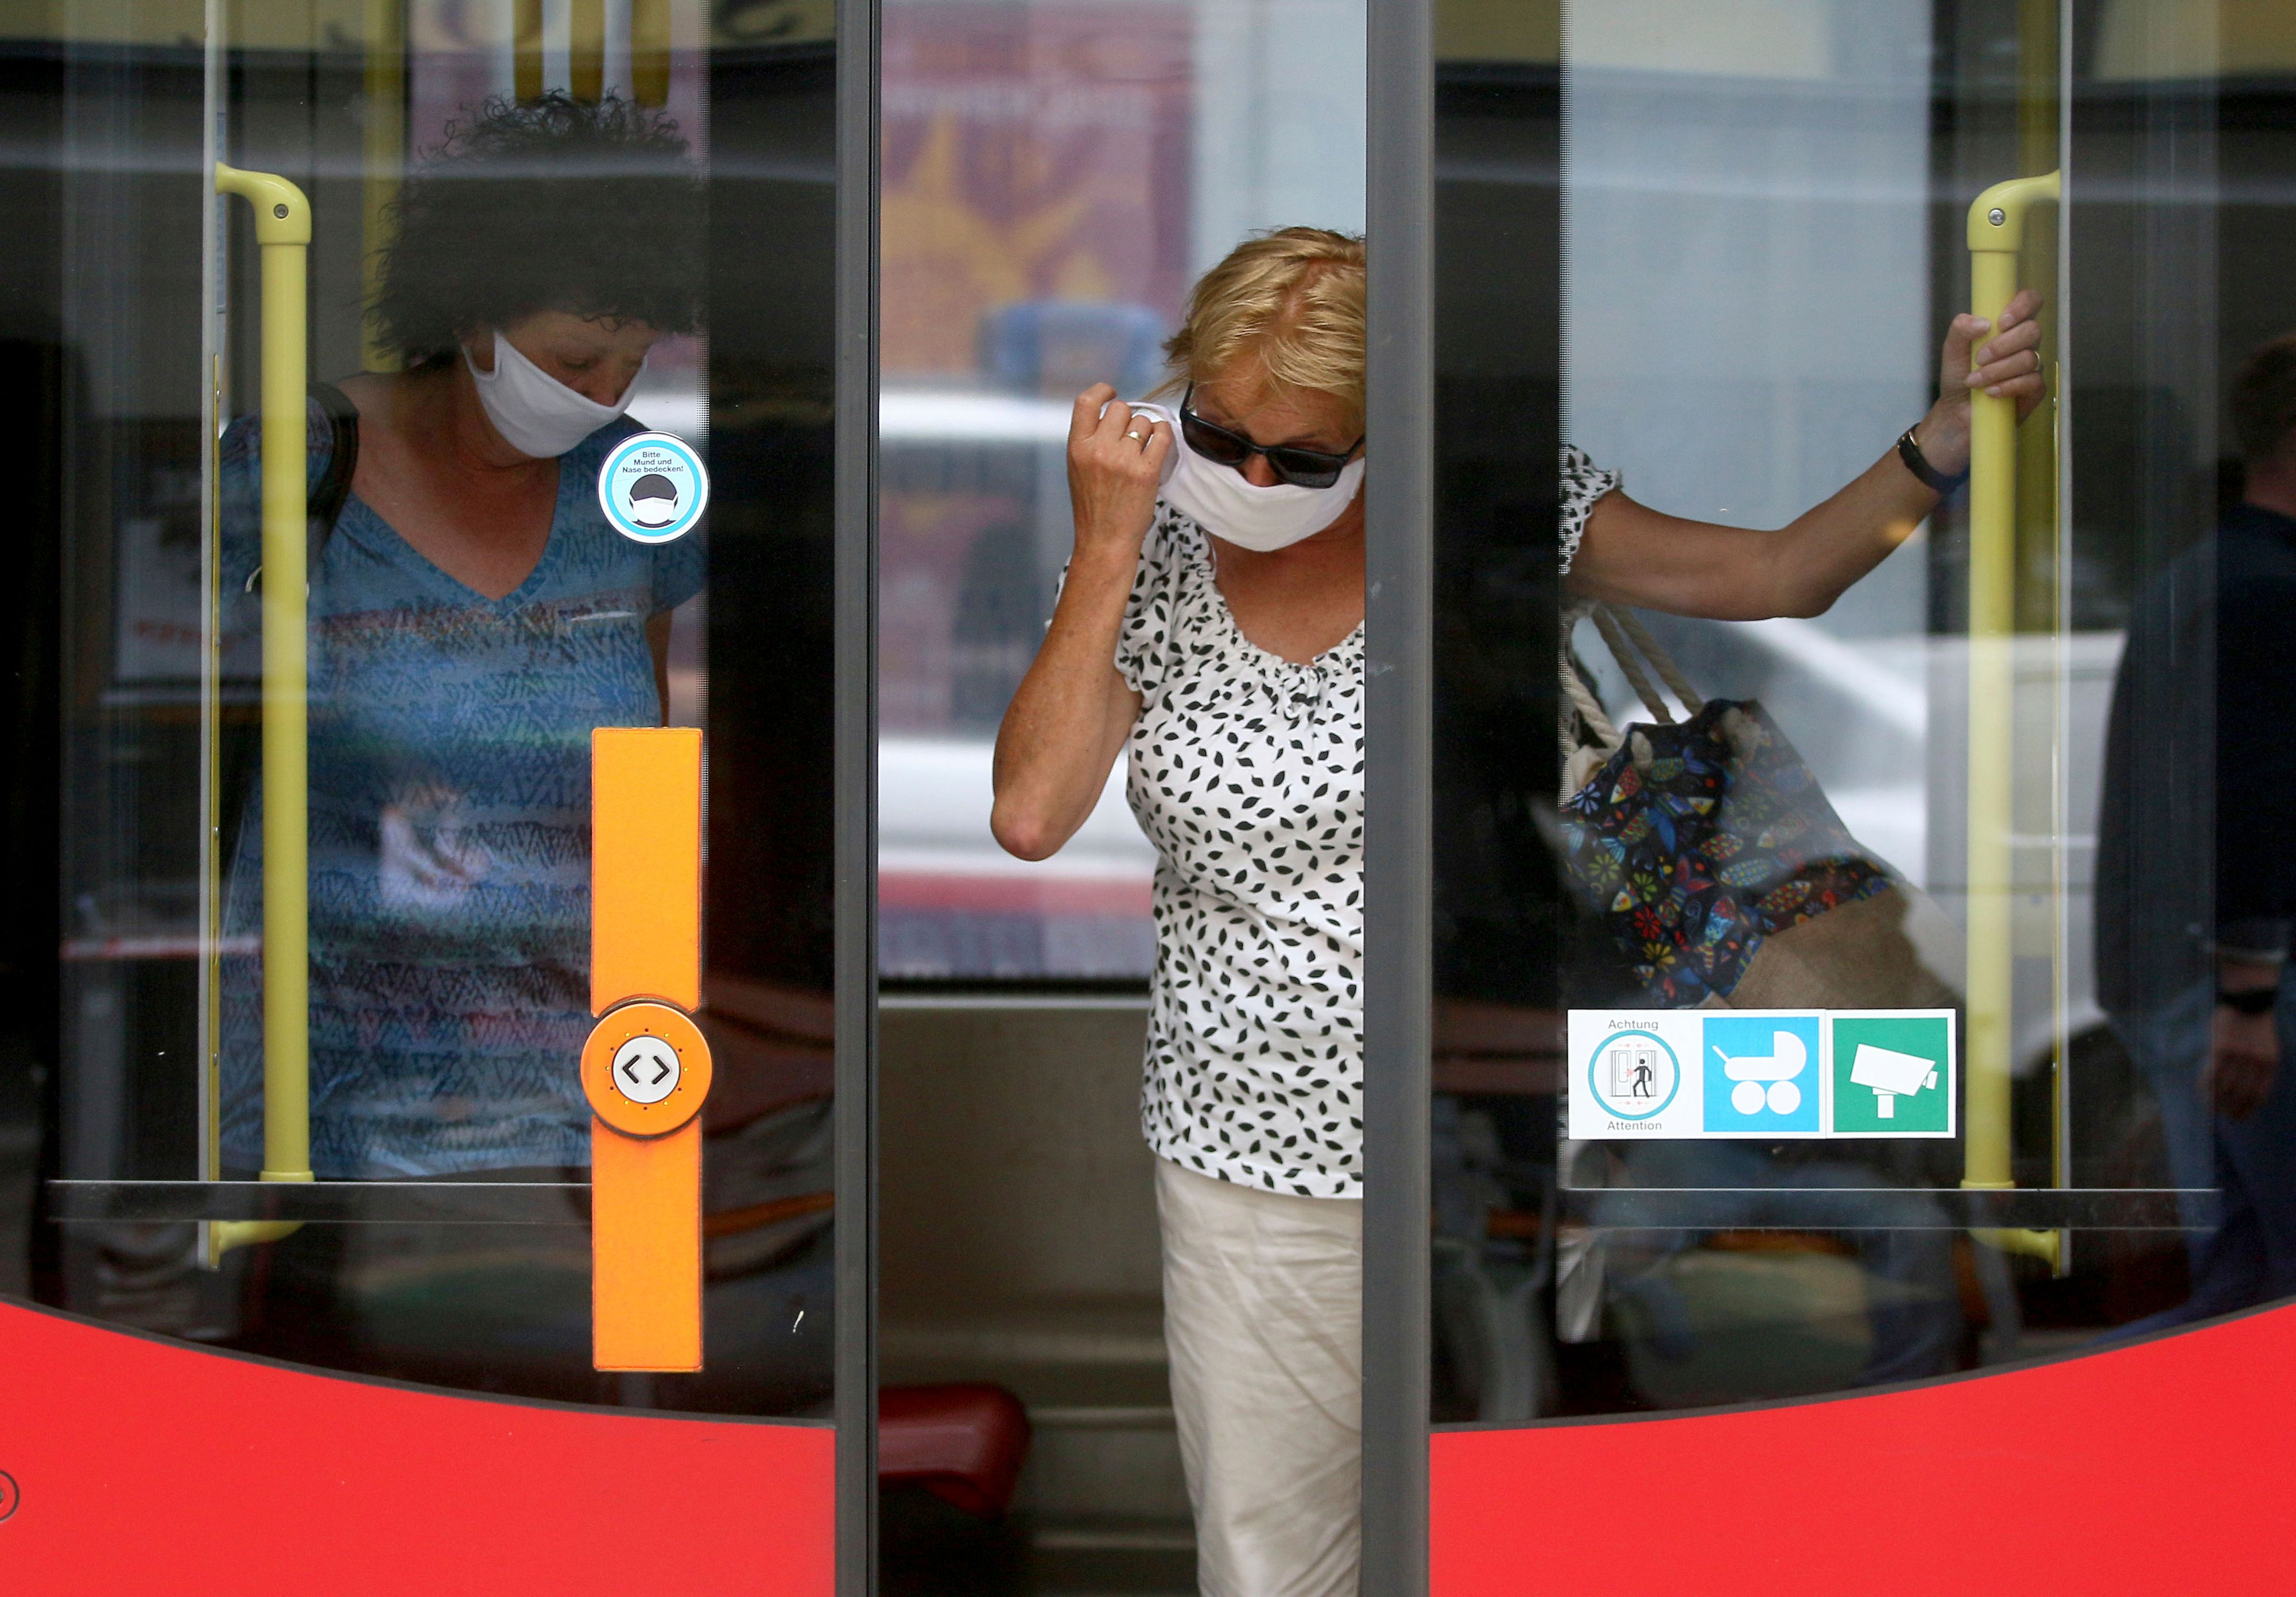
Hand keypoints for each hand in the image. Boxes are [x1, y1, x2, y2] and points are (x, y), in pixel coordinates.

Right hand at [1066, 382, 1171, 567]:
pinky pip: (1162, 435)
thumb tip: (1113, 415)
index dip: (1102, 392)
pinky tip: (1160, 442)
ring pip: (1143, 421)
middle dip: (1128, 418)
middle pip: (1120, 409)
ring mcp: (1123, 460)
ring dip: (1146, 430)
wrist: (1104, 541)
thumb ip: (1090, 441)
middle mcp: (1098, 449)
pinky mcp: (1146, 471)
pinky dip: (1163, 434)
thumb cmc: (1093, 508)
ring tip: (1142, 450)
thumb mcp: (1078, 469)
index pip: (1086, 402)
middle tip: (1130, 437)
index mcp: (1077, 447)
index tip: (1111, 393)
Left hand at [1907, 288, 2047, 480]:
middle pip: (2032, 331)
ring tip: (1975, 382)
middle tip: (1978, 359)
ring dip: (1997, 371)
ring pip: (2029, 359)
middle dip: (2002, 346)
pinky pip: (2032, 382)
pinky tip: (1991, 393)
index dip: (2023, 305)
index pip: (2031, 301)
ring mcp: (2033, 366)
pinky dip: (2008, 387)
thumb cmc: (1958, 378)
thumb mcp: (1952, 350)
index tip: (2002, 321)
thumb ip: (1960, 329)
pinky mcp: (2035, 389)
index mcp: (2008, 326)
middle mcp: (2025, 343)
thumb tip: (1984, 322)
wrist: (1956, 413)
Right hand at [2205, 998, 2280, 1119]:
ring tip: (2209, 1104)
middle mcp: (2257, 1063)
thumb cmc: (2255, 1025)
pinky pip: (2212, 1073)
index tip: (2238, 1117)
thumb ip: (2258, 1068)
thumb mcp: (2266, 1049)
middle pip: (2242, 1095)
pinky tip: (2202, 1088)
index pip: (2260, 1095)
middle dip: (2231, 1108)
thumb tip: (2244, 1091)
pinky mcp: (2222, 1048)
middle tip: (2222, 1114)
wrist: (2248, 1001)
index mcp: (2270, 1065)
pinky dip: (2206, 1084)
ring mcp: (2239, 1056)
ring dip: (2216, 1099)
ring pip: (2226, 1087)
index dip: (2248, 1109)